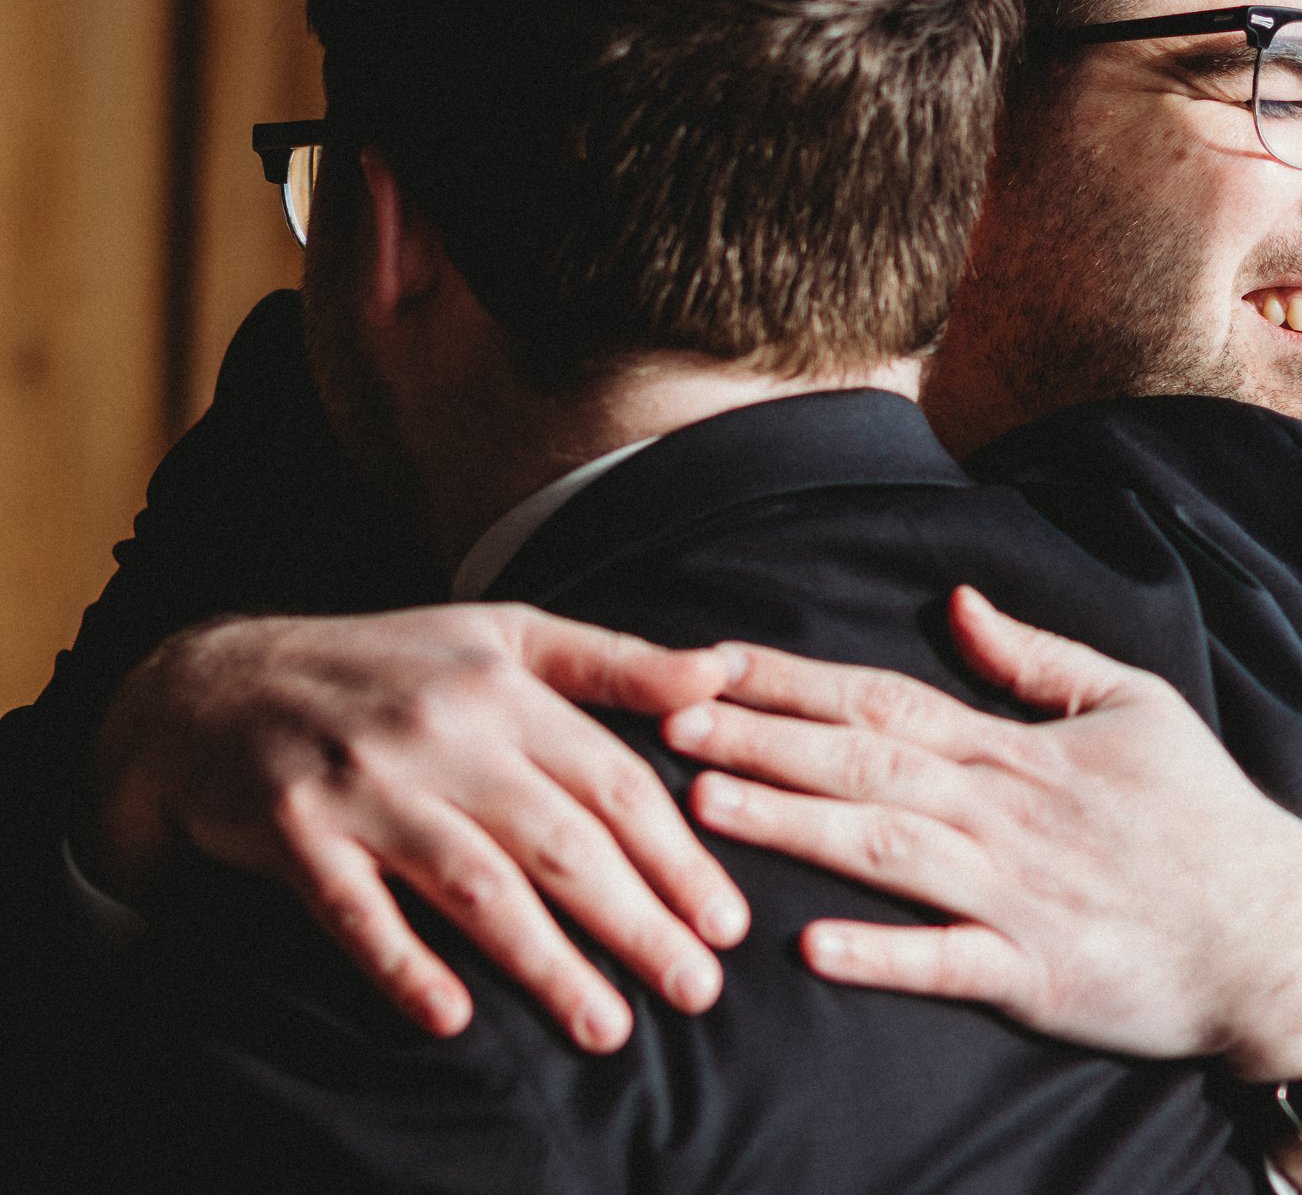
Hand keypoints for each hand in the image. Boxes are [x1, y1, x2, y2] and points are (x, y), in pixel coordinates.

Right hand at [92, 605, 752, 1052]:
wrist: (214, 684)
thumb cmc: (390, 664)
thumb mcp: (506, 634)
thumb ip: (617, 662)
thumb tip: (723, 673)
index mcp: (506, 688)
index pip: (613, 781)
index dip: (677, 854)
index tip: (729, 921)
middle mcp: (445, 735)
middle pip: (560, 842)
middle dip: (637, 922)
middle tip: (698, 989)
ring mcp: (368, 786)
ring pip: (475, 886)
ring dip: (546, 964)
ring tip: (607, 1025)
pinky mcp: (295, 833)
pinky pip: (356, 913)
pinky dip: (402, 966)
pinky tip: (452, 1019)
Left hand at [663, 587, 1301, 1080]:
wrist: (1275, 933)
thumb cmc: (1205, 817)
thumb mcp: (1136, 703)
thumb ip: (1038, 657)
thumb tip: (959, 600)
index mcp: (1019, 750)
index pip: (886, 698)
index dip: (793, 680)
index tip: (712, 661)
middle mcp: (1006, 814)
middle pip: (866, 764)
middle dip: (761, 740)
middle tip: (667, 721)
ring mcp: (1018, 896)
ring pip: (886, 852)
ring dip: (794, 826)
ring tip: (705, 807)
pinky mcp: (1036, 975)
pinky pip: (947, 962)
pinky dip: (881, 955)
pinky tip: (809, 947)